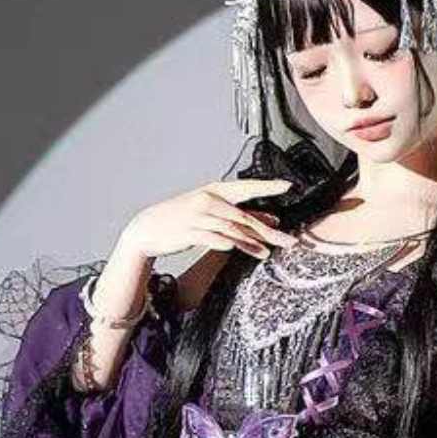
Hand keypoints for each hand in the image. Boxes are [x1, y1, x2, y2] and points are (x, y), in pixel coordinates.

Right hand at [125, 176, 301, 265]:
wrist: (147, 228)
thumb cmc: (182, 219)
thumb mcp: (212, 213)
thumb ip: (242, 216)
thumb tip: (271, 219)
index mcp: (215, 190)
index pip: (247, 187)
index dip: (268, 186)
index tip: (289, 186)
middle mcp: (208, 200)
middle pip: (244, 215)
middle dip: (268, 229)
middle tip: (289, 240)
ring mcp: (198, 215)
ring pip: (231, 228)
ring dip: (251, 242)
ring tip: (266, 252)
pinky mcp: (189, 231)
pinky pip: (213, 238)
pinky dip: (226, 243)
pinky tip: (237, 248)